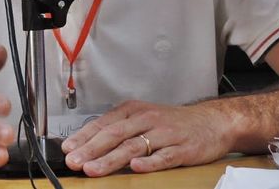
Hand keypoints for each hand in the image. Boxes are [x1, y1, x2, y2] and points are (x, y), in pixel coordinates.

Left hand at [61, 100, 232, 176]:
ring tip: (93, 169)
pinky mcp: (181, 149)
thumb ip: (119, 129)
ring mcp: (164, 134)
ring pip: (133, 146)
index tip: (67, 149)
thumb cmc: (172, 122)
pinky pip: (163, 156)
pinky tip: (135, 167)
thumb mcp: (143, 117)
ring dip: (110, 159)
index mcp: (134, 111)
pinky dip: (149, 162)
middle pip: (114, 134)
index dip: (83, 137)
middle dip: (91, 149)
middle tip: (74, 161)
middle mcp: (147, 119)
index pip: (103, 124)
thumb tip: (89, 143)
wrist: (211, 121)